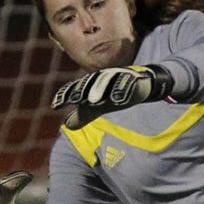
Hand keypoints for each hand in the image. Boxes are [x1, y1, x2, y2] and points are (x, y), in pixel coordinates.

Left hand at [51, 64, 173, 129]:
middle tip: (72, 100)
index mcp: (95, 84)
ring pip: (108, 81)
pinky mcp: (137, 81)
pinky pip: (129, 84)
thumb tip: (66, 125)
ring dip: (100, 89)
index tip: (56, 104)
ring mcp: (121, 78)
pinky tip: (119, 99)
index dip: (67, 94)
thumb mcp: (100, 106)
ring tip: (94, 101)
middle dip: (81, 90)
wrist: (146, 82)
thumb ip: (84, 114)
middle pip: (90, 83)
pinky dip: (123, 90)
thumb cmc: (118, 93)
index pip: (78, 88)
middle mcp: (106, 78)